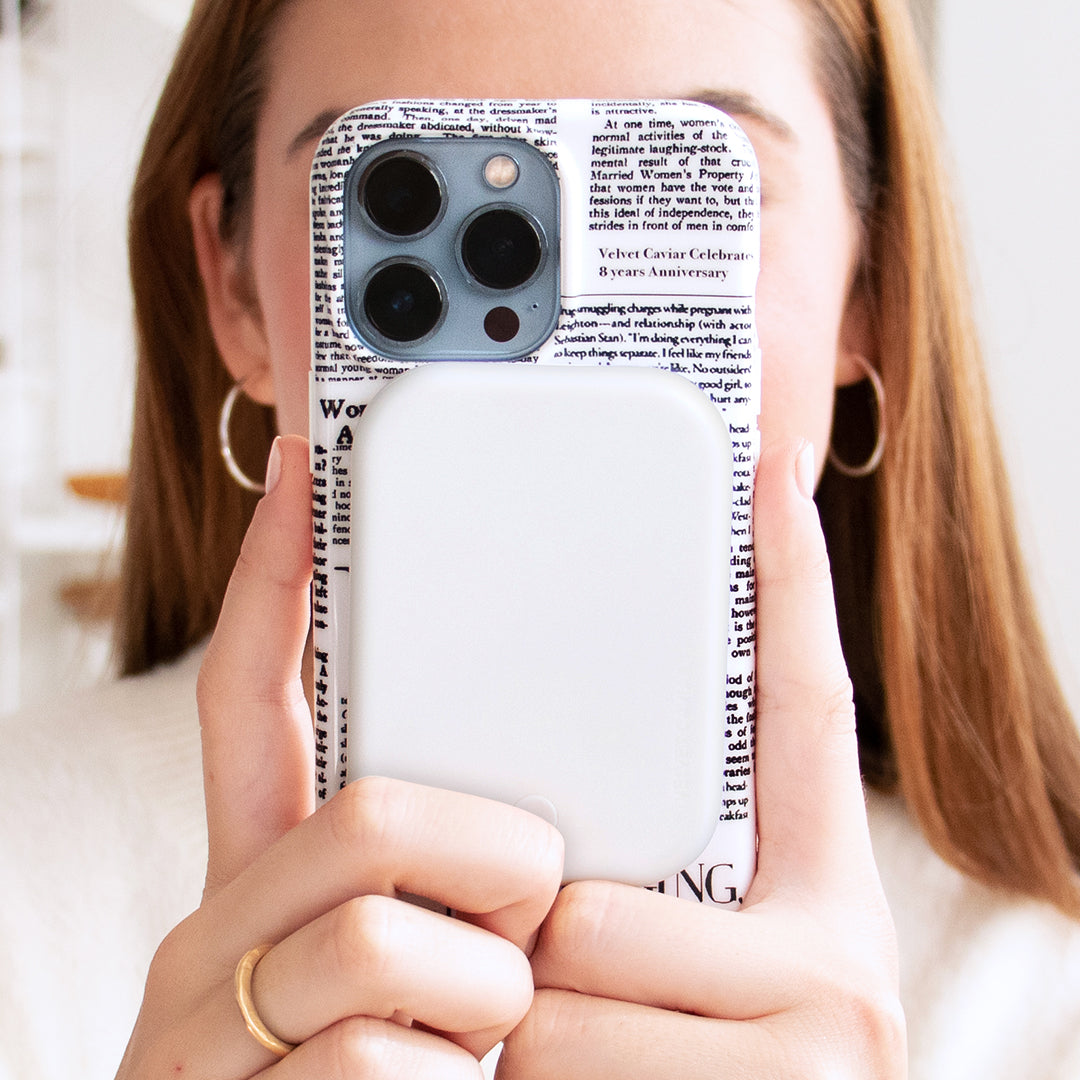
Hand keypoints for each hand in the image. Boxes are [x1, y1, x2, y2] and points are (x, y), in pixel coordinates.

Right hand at [117, 435, 563, 1078]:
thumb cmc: (384, 1078)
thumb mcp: (405, 962)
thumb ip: (431, 885)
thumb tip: (539, 823)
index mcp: (256, 881)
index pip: (247, 699)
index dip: (275, 585)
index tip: (307, 477)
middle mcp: (211, 938)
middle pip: (366, 814)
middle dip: (491, 859)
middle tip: (521, 921)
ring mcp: (209, 1032)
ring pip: (378, 939)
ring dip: (481, 996)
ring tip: (478, 1041)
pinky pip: (383, 1064)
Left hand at [499, 439, 905, 1078]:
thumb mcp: (680, 993)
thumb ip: (645, 902)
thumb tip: (562, 849)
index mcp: (818, 910)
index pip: (805, 712)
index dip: (790, 588)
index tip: (770, 478)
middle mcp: (841, 973)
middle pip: (593, 908)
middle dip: (539, 966)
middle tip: (560, 1020)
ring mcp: (816, 1055)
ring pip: (559, 1004)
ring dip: (521, 1055)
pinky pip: (554, 1073)